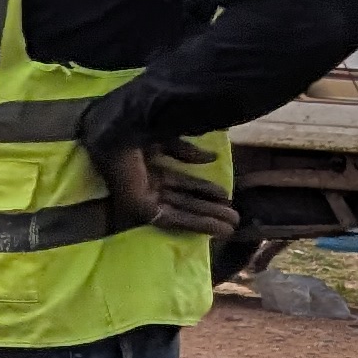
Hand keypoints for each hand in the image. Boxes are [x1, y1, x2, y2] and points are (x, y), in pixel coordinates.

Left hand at [97, 132, 238, 238]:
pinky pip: (173, 219)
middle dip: (209, 209)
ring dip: (207, 220)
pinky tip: (217, 229)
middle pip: (183, 200)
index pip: (181, 183)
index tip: (226, 196)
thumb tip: (212, 159)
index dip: (204, 190)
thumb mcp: (167, 139)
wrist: (121, 128)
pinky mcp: (140, 207)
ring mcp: (143, 196)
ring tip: (232, 227)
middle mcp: (146, 183)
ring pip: (181, 212)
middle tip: (235, 217)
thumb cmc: (137, 128)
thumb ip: (186, 151)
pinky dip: (196, 224)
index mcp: (148, 166)